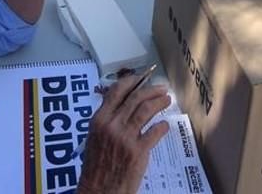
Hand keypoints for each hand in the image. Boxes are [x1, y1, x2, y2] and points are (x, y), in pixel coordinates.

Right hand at [77, 77, 170, 193]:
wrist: (99, 190)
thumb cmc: (96, 166)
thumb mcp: (94, 138)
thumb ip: (107, 120)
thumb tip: (124, 104)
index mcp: (99, 120)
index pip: (116, 92)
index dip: (131, 82)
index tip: (142, 78)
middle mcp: (112, 125)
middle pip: (135, 98)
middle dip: (151, 90)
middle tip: (162, 89)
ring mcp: (125, 137)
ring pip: (146, 110)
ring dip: (159, 102)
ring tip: (167, 100)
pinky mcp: (138, 151)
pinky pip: (155, 131)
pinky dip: (162, 126)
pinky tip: (165, 125)